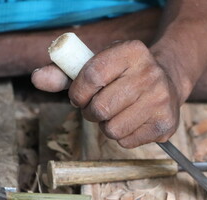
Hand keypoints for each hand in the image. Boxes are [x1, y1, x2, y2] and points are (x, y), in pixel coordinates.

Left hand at [32, 40, 180, 147]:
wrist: (168, 83)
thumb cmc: (125, 76)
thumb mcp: (99, 65)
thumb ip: (66, 74)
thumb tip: (37, 79)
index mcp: (132, 51)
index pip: (92, 75)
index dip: (78, 92)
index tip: (79, 96)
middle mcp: (151, 73)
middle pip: (100, 107)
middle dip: (91, 112)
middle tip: (98, 107)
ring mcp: (161, 100)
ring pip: (112, 129)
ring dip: (106, 126)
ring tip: (116, 114)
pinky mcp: (165, 124)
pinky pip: (126, 142)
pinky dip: (122, 136)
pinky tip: (132, 122)